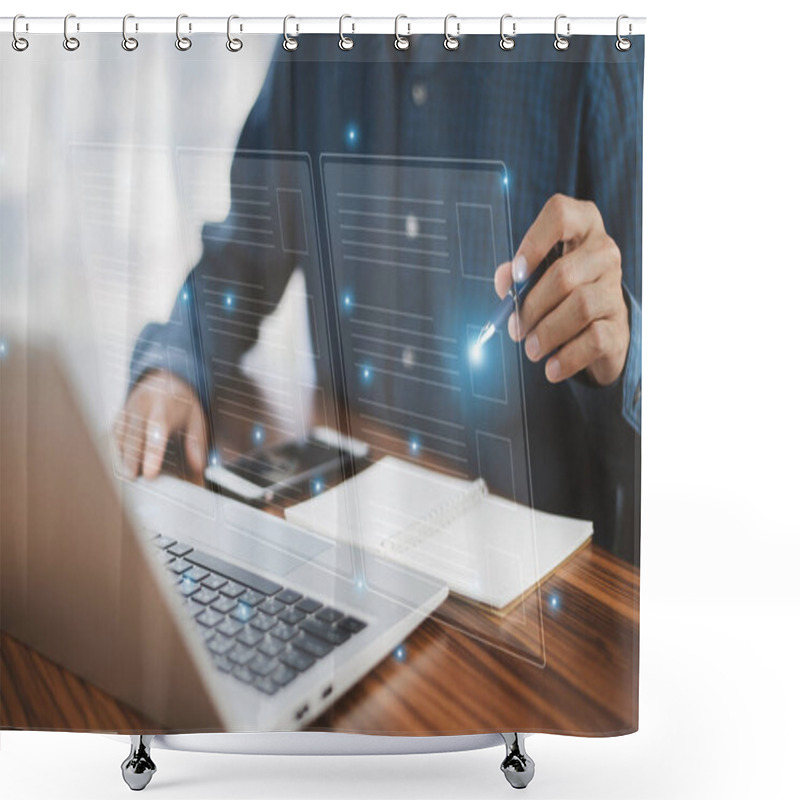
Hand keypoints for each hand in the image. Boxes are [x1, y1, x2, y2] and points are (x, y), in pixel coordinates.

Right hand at [112, 370, 206, 479]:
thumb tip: (198, 466)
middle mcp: (143, 404)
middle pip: (134, 434)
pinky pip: (115, 433)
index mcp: (164, 404)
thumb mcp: (196, 417)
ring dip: (122, 455)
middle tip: (133, 478)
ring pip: (121, 434)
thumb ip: (197, 442)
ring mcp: (128, 409)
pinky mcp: (120, 415)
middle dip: (132, 458)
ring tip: (127, 475)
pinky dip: (116, 448)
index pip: (157, 429)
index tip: (150, 473)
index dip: (152, 453)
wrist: (163, 380)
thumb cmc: (181, 403)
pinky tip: (120, 463)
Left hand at [494, 194, 629, 386]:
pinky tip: (551, 369)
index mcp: (581, 227)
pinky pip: (593, 339)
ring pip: (579, 307)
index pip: (560, 215)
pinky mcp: (620, 324)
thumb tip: (504, 280)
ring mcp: (615, 288)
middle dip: (531, 306)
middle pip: (563, 274)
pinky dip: (567, 357)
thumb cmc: (559, 293)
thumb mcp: (535, 278)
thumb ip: (515, 275)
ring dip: (547, 332)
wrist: (599, 329)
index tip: (517, 274)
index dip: (534, 242)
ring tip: (530, 349)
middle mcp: (604, 251)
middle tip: (514, 329)